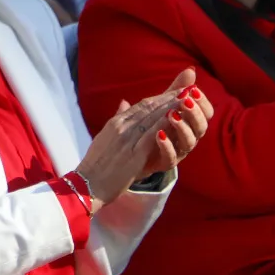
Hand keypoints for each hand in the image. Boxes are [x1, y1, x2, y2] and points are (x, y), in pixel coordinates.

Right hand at [74, 69, 197, 207]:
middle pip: (148, 107)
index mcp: (115, 124)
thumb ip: (118, 120)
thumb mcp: (105, 137)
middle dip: (169, 97)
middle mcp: (120, 127)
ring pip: (151, 118)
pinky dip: (163, 125)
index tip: (176, 91)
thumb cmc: (96, 164)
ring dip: (170, 107)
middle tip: (188, 89)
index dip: (160, 97)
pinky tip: (176, 119)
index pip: (141, 105)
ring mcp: (126, 140)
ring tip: (186, 99)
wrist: (87, 185)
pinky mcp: (133, 155)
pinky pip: (151, 136)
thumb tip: (124, 102)